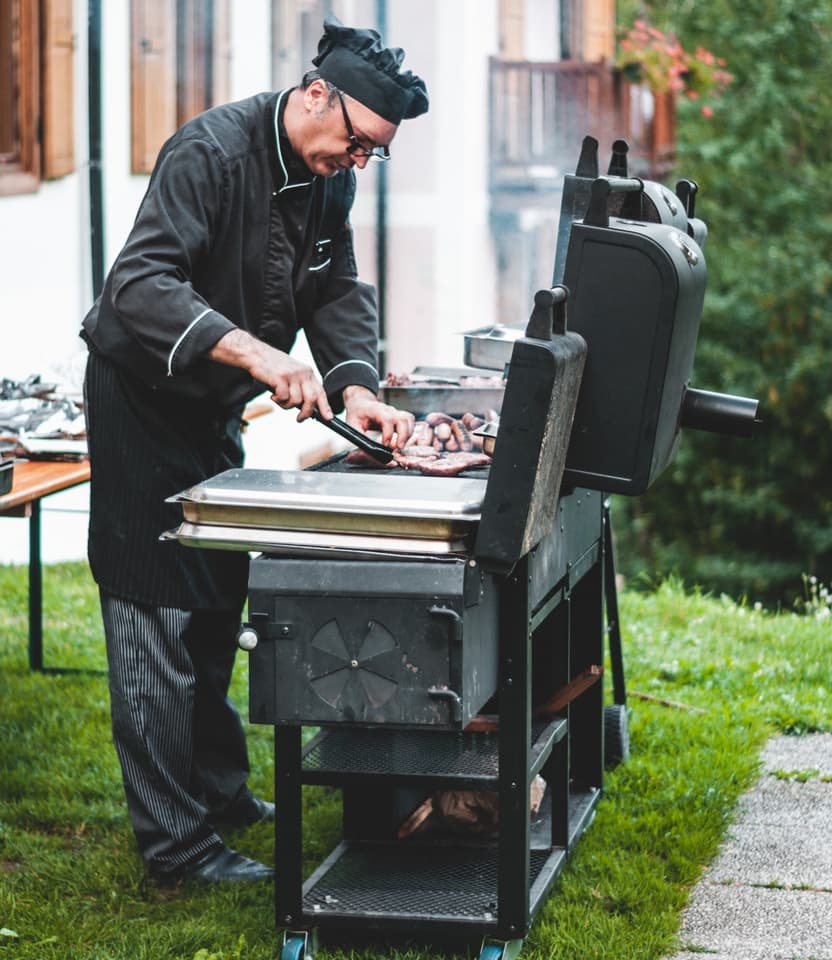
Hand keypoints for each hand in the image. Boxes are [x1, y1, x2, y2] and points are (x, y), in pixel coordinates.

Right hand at [209, 330, 331, 420]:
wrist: (256, 354)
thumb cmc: (273, 366)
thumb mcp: (293, 373)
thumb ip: (301, 387)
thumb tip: (308, 408)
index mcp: (307, 372)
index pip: (320, 392)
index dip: (325, 406)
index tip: (328, 417)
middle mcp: (302, 373)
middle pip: (312, 399)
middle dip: (306, 413)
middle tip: (300, 419)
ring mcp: (292, 375)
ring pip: (296, 401)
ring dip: (286, 406)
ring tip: (279, 399)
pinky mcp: (280, 378)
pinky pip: (284, 398)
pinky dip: (278, 401)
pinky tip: (273, 395)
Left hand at [342, 385, 414, 449]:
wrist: (360, 404)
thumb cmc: (357, 414)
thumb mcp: (352, 425)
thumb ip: (360, 438)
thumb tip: (369, 450)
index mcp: (375, 410)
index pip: (387, 419)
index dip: (388, 433)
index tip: (385, 444)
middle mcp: (388, 410)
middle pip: (402, 419)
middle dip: (403, 435)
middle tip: (398, 448)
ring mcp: (395, 412)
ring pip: (408, 420)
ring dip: (408, 434)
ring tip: (400, 446)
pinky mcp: (399, 416)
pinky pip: (410, 421)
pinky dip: (409, 431)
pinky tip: (403, 440)